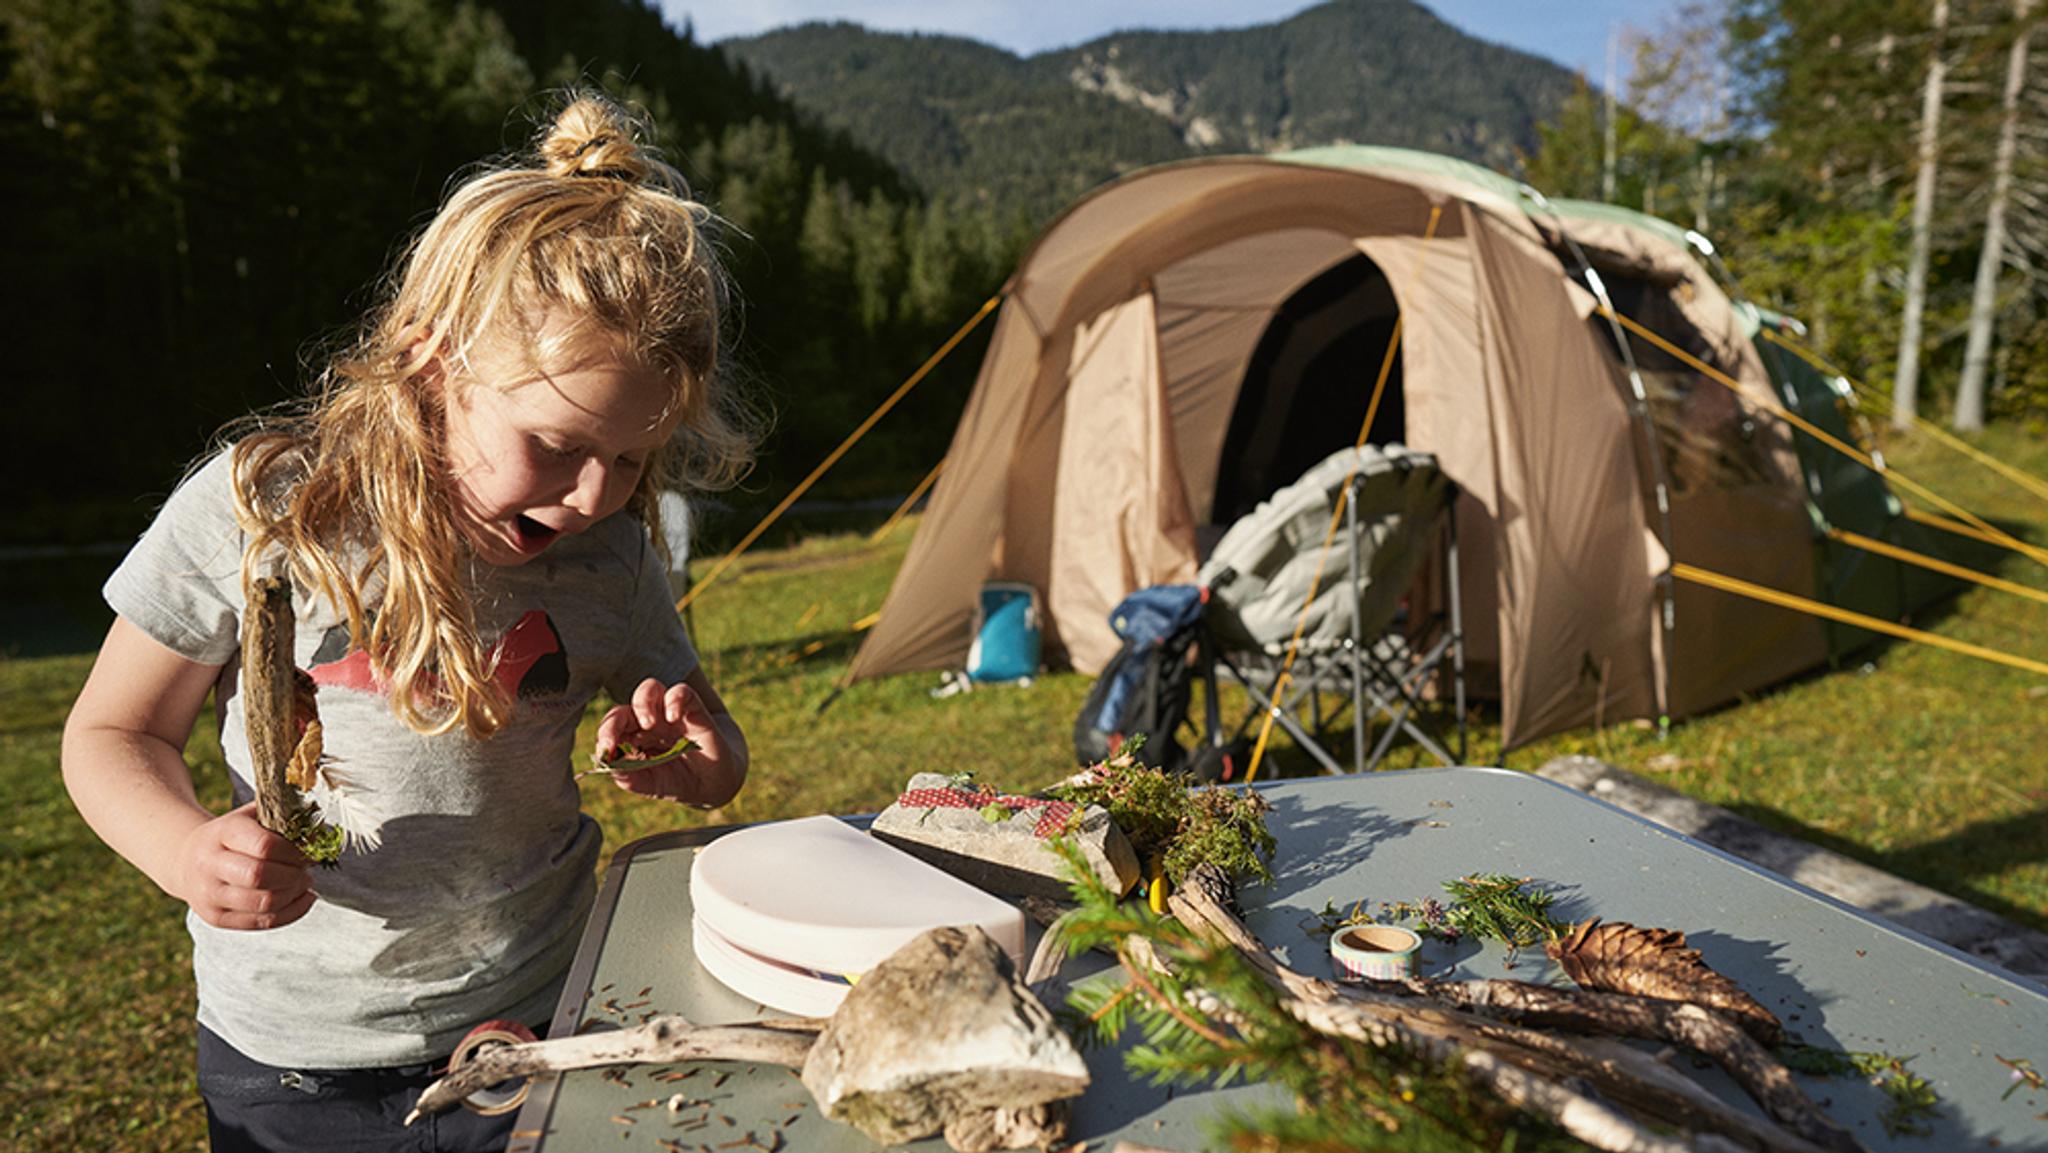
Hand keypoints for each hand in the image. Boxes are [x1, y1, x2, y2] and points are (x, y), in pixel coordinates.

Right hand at [174, 802, 315, 929]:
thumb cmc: (231, 835)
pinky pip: (262, 922)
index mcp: (222, 833)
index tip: (307, 851)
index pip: (264, 846)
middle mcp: (210, 864)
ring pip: (263, 903)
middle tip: (306, 869)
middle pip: (261, 876)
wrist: (186, 860)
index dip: (293, 851)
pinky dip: (291, 913)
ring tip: (304, 883)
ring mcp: (210, 894)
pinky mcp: (216, 918)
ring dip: (294, 894)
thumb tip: (321, 833)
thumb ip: (281, 817)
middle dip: (293, 874)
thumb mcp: (249, 816)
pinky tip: (302, 899)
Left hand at [594, 677, 743, 807]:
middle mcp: (650, 723)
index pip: (612, 727)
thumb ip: (631, 778)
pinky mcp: (694, 709)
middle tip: (614, 740)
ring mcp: (671, 714)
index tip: (605, 750)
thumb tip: (609, 768)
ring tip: (649, 724)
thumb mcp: (654, 786)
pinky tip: (673, 717)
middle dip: (614, 721)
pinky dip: (674, 699)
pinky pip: (681, 691)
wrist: (717, 785)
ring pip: (650, 689)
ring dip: (643, 702)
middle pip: (625, 708)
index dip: (605, 734)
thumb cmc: (681, 782)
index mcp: (634, 739)